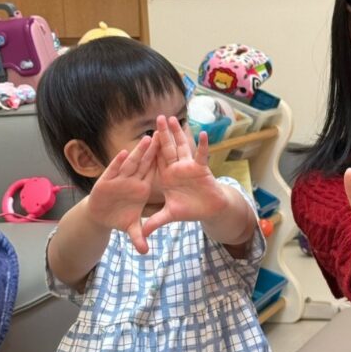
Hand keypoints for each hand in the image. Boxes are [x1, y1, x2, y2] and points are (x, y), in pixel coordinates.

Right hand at [87, 134, 157, 253]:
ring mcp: (119, 180)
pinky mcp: (105, 182)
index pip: (154, 171)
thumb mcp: (130, 228)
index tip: (173, 149)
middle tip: (163, 134)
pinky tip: (123, 154)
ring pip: (130, 164)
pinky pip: (113, 171)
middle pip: (144, 163)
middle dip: (153, 150)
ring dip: (137, 152)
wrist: (99, 216)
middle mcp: (131, 181)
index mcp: (141, 187)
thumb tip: (146, 251)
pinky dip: (118, 163)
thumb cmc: (118, 217)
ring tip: (147, 140)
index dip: (162, 160)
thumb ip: (139, 236)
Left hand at [142, 116, 228, 236]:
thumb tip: (142, 233)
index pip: (156, 160)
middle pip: (168, 148)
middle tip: (158, 118)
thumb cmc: (190, 210)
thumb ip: (154, 222)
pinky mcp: (201, 169)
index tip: (143, 136)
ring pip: (183, 147)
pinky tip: (202, 133)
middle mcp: (177, 169)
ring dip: (179, 133)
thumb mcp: (169, 215)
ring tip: (175, 119)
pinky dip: (203, 145)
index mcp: (167, 177)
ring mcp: (189, 167)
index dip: (150, 148)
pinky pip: (202, 155)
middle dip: (164, 133)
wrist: (209, 211)